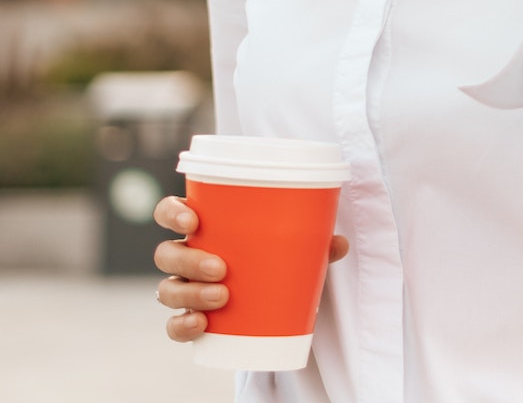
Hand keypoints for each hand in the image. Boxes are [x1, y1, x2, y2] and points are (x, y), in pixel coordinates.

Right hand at [152, 195, 349, 341]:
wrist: (270, 302)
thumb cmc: (272, 258)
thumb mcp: (291, 246)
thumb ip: (312, 242)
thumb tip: (340, 243)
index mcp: (204, 226)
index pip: (170, 210)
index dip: (172, 212)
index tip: (193, 220)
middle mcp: (187, 255)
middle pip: (167, 252)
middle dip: (189, 259)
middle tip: (221, 267)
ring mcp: (185, 288)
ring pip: (166, 288)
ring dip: (190, 292)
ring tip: (223, 296)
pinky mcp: (190, 319)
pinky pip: (173, 326)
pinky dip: (182, 326)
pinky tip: (201, 325)